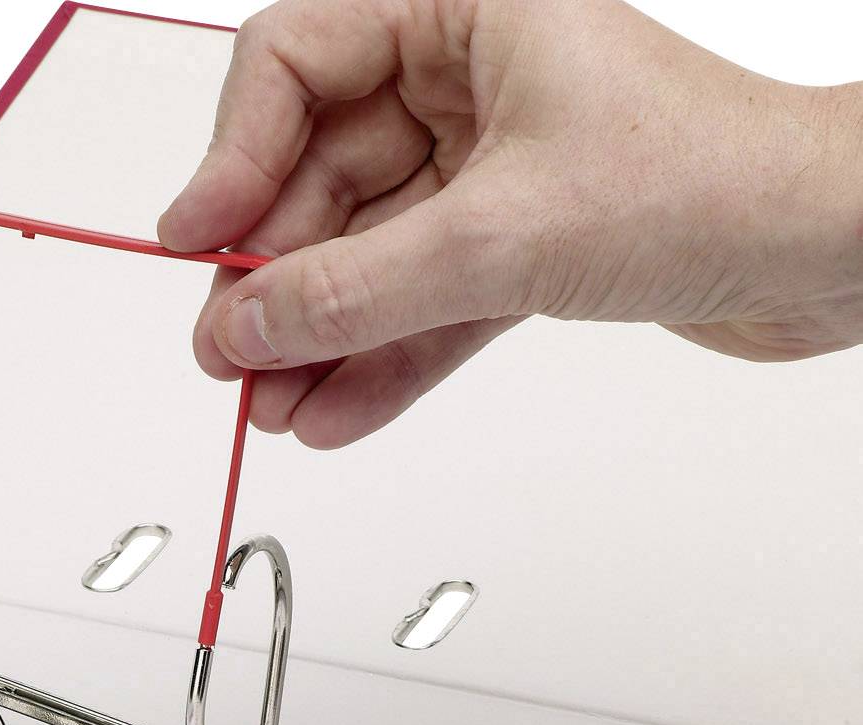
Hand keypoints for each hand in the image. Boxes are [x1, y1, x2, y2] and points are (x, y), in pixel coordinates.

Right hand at [160, 0, 862, 446]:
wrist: (838, 253)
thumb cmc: (719, 181)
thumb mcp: (504, 237)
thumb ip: (359, 288)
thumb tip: (246, 322)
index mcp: (463, 11)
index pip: (296, 63)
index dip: (234, 155)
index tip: (198, 240)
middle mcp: (467, 77)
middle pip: (320, 172)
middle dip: (276, 274)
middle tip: (230, 354)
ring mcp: (489, 161)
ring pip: (365, 249)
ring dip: (318, 334)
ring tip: (273, 406)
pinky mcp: (514, 238)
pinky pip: (418, 296)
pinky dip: (379, 355)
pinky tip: (334, 411)